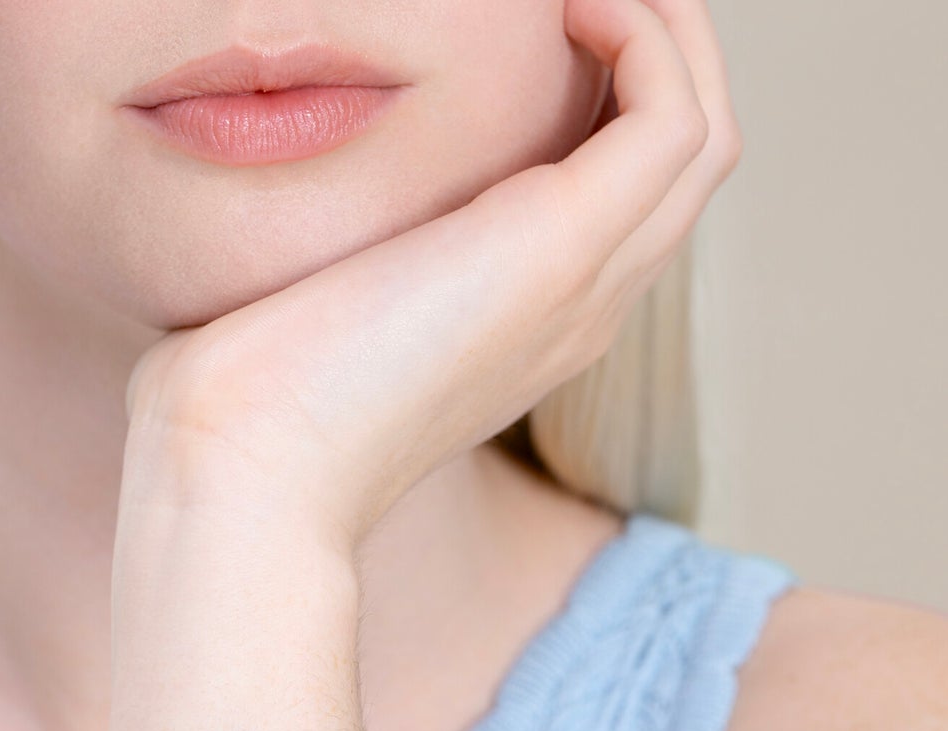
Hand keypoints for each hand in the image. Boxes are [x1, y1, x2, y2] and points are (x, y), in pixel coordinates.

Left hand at [122, 0, 740, 558]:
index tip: (544, 26)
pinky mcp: (562, 248)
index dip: (605, 100)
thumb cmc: (245, 401)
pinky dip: (645, 36)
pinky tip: (568, 4)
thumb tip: (287, 188)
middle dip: (653, 48)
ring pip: (702, 135)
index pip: (617, 202)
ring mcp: (581, 285)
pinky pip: (671, 116)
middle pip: (681, 164)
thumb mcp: (315, 308)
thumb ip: (348, 257)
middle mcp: (573, 310)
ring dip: (664, 30)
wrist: (246, 466)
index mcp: (522, 326)